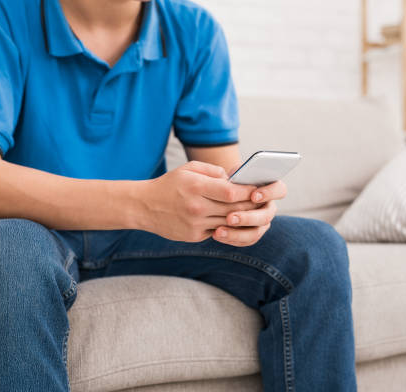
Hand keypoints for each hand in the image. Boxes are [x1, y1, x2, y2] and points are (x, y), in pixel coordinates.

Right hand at [139, 161, 258, 241]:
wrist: (144, 206)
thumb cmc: (169, 184)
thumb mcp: (189, 169)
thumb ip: (213, 171)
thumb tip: (234, 179)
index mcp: (196, 187)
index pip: (232, 192)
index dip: (248, 191)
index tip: (257, 188)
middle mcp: (196, 207)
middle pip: (234, 210)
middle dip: (250, 205)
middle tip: (261, 201)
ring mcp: (195, 224)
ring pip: (228, 223)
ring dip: (241, 218)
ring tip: (251, 210)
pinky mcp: (193, 236)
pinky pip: (217, 231)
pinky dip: (226, 226)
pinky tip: (232, 220)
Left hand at [212, 180, 287, 246]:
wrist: (224, 193)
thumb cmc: (232, 180)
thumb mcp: (235, 174)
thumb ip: (239, 176)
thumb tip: (233, 182)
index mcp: (271, 189)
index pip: (279, 190)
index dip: (268, 193)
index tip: (253, 196)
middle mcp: (269, 208)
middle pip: (266, 216)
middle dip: (247, 218)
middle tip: (230, 218)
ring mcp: (262, 223)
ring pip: (255, 233)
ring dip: (236, 233)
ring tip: (218, 231)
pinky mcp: (252, 234)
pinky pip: (244, 241)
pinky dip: (230, 239)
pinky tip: (216, 234)